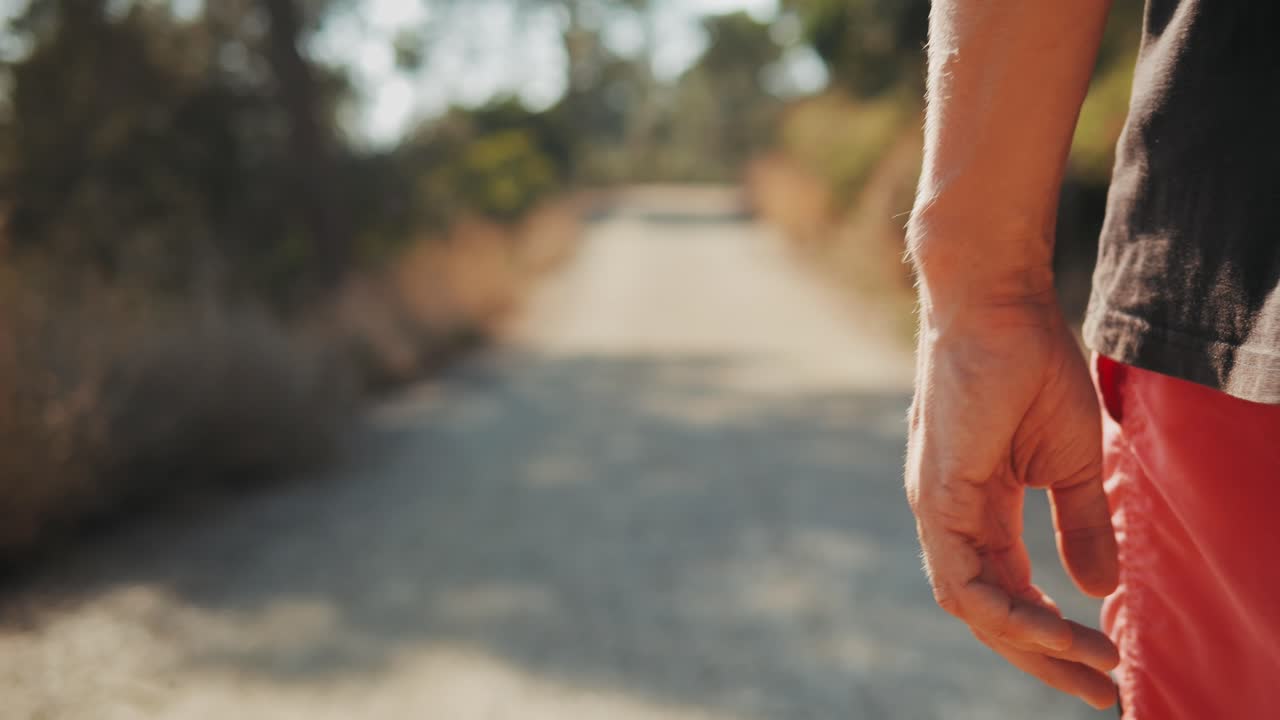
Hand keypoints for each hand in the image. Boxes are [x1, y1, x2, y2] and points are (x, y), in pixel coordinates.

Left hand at [905, 297, 1120, 709]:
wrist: (999, 308)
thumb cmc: (1031, 368)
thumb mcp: (1072, 461)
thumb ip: (1081, 524)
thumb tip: (1099, 589)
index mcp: (979, 509)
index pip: (1009, 589)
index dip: (1052, 631)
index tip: (1103, 661)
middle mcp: (950, 518)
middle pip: (989, 610)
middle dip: (1043, 655)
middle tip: (1097, 692)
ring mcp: (938, 510)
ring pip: (974, 606)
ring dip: (1032, 643)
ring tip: (1091, 666)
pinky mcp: (936, 497)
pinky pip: (965, 580)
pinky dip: (1011, 612)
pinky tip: (1059, 628)